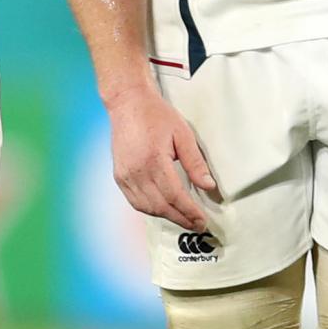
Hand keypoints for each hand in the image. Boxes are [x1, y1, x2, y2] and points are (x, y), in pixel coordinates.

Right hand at [106, 89, 218, 228]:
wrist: (128, 103)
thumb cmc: (156, 115)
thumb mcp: (183, 134)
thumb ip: (195, 162)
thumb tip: (208, 186)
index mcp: (154, 161)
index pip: (175, 196)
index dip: (189, 211)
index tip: (202, 221)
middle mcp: (136, 172)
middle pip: (161, 206)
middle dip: (181, 218)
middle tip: (197, 225)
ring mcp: (124, 176)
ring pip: (146, 207)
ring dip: (166, 216)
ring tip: (184, 219)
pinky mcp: (119, 176)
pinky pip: (135, 201)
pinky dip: (150, 210)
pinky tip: (163, 210)